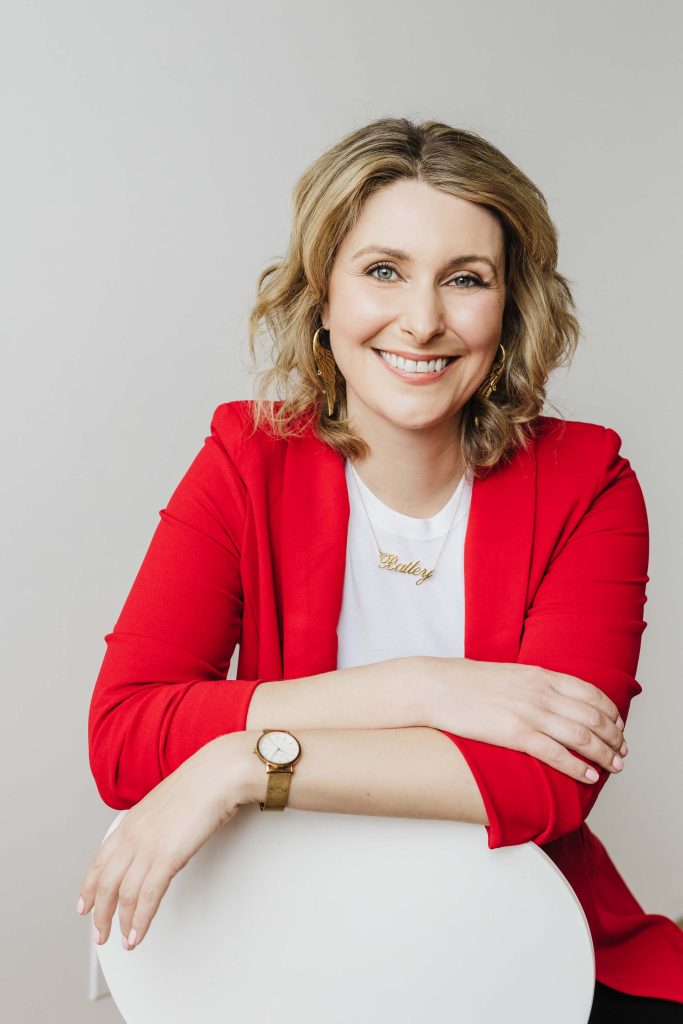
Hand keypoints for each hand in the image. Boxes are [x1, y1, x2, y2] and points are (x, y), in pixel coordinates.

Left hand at [76, 735, 239, 949]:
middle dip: (100, 913)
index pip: (100, 860)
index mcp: (132, 820)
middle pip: (106, 883)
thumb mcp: (168, 803)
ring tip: (124, 941)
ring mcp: (148, 846)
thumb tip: (161, 837)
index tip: (85, 905)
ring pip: (123, 894)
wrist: (218, 773)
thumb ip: (157, 823)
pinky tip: (138, 935)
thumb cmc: (203, 782)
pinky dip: (140, 921)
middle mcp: (133, 835)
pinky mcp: (166, 857)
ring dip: (121, 923)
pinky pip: (147, 898)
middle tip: (99, 934)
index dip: (89, 886)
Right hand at [422, 657, 627, 782]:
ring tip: (614, 767)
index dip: (611, 713)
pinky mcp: (515, 734)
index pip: (591, 694)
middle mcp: (542, 693)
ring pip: (582, 737)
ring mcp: (530, 713)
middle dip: (614, 737)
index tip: (619, 727)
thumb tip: (554, 701)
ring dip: (604, 754)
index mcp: (542, 676)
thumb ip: (536, 686)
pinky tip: (588, 776)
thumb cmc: (469, 683)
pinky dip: (578, 767)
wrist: (437, 687)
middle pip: (593, 717)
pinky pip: (556, 754)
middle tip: (622, 753)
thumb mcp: (511, 675)